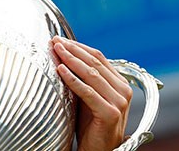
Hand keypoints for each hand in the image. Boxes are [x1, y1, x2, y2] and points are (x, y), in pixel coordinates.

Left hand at [51, 36, 131, 150]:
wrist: (98, 150)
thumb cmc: (90, 124)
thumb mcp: (88, 96)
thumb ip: (84, 78)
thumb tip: (64, 55)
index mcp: (120, 84)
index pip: (99, 57)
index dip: (79, 46)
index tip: (61, 39)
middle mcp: (123, 90)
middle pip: (95, 62)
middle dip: (73, 49)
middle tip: (55, 40)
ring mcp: (119, 102)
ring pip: (92, 74)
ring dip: (71, 60)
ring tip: (56, 50)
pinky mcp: (110, 113)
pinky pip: (88, 92)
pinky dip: (73, 79)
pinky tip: (60, 70)